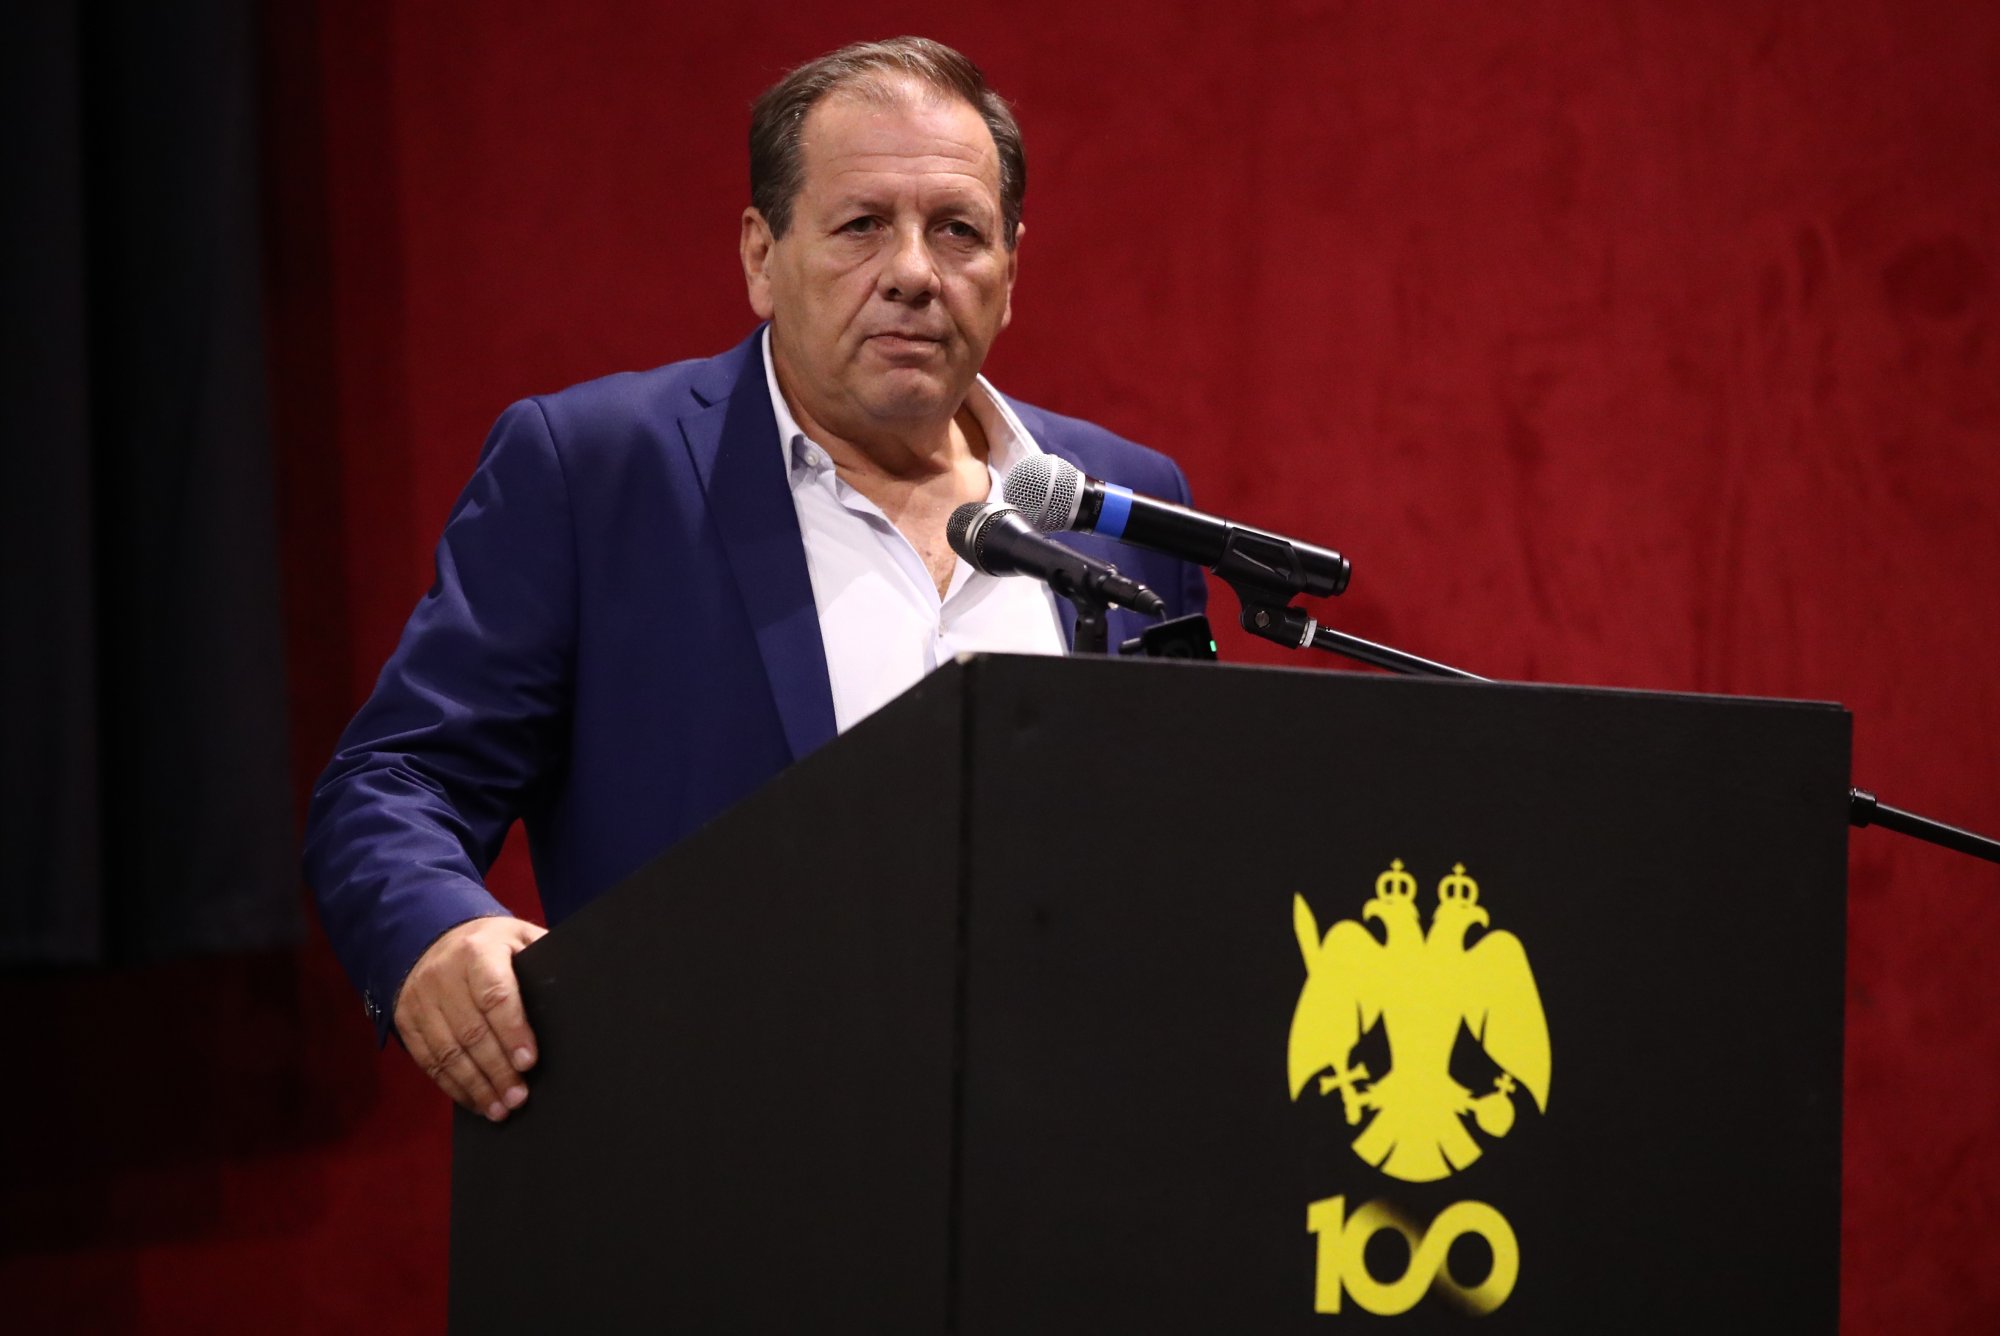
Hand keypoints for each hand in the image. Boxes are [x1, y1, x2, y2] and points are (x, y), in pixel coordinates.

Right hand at [394, 915, 547, 1120]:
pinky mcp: (406, 1019)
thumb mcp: (519, 937)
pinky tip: (475, 1101)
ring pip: (447, 1052)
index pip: (495, 996)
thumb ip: (541, 959)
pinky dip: (452, 1086)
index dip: (512, 1032)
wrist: (434, 936)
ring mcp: (420, 999)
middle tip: (519, 1098)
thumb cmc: (491, 944)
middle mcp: (444, 975)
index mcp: (478, 951)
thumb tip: (575, 992)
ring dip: (476, 1086)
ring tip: (500, 1109)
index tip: (528, 1062)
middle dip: (497, 1070)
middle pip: (472, 1031)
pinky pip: (428, 1060)